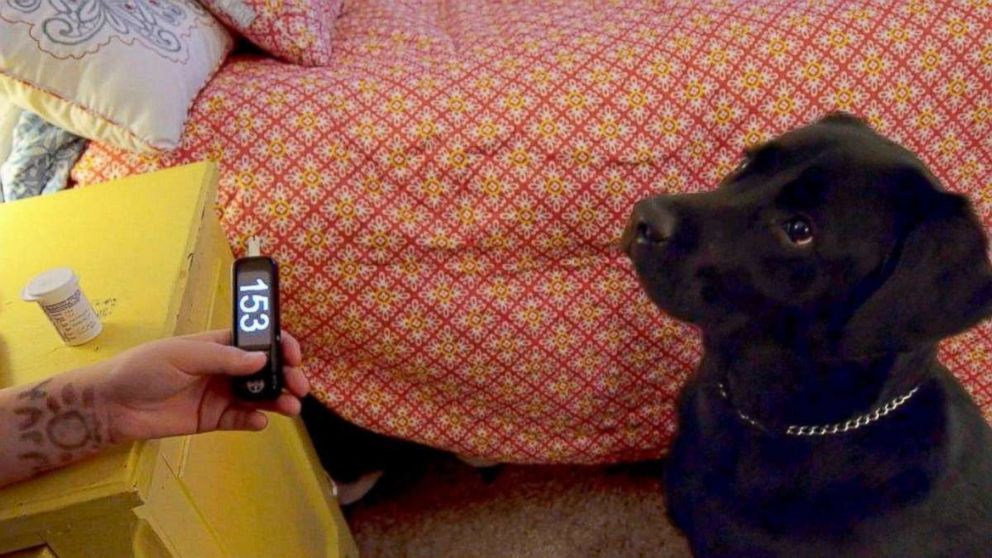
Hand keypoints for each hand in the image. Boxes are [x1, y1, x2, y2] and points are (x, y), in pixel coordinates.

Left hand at [99, 329, 308, 443]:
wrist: (112, 406)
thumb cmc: (143, 369)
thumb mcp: (183, 355)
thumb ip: (223, 358)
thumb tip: (262, 359)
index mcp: (219, 344)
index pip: (258, 340)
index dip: (279, 345)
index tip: (293, 355)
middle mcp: (225, 368)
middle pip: (265, 370)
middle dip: (286, 375)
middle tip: (298, 386)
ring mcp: (221, 394)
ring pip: (259, 396)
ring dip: (278, 399)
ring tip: (291, 407)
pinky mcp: (213, 419)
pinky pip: (242, 419)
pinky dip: (256, 421)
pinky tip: (260, 421)